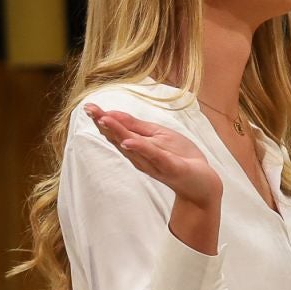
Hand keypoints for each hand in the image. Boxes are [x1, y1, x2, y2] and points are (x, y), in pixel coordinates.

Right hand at [85, 105, 221, 208]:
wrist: (202, 182)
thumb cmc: (180, 156)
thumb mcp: (158, 136)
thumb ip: (136, 127)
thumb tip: (112, 114)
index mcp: (139, 146)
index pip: (118, 130)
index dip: (103, 119)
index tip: (88, 107)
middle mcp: (141, 156)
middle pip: (119, 137)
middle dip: (104, 124)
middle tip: (89, 110)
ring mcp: (155, 162)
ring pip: (132, 145)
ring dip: (117, 132)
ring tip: (104, 120)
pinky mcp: (169, 167)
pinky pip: (153, 156)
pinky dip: (140, 148)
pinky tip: (128, 142)